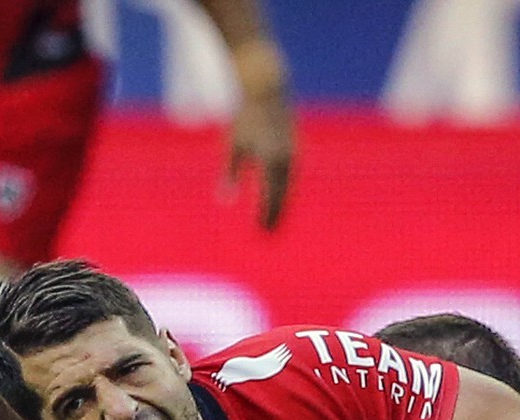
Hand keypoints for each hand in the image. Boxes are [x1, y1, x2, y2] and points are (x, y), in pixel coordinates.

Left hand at [225, 40, 292, 229]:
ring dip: (282, 203)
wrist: (267, 87)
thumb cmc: (245, 115)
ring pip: (288, 185)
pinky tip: (278, 196)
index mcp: (271, 160)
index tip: (260, 231)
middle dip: (275, 214)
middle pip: (283, 194)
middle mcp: (287, 159)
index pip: (271, 196)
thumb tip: (224, 201)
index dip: (266, 215)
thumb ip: (231, 174)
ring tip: (274, 219)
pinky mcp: (295, 147)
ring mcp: (294, 152)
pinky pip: (291, 174)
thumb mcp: (234, 144)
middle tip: (268, 233)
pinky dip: (285, 188)